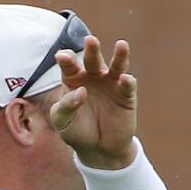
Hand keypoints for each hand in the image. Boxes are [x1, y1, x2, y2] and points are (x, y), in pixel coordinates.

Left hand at [48, 36, 137, 169]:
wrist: (97, 149)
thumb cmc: (76, 130)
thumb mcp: (63, 122)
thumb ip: (66, 106)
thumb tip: (81, 92)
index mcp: (73, 79)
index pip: (69, 65)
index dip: (66, 59)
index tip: (62, 56)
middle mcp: (93, 77)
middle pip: (92, 60)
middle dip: (92, 50)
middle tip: (90, 40)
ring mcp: (111, 84)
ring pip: (116, 66)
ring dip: (120, 56)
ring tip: (121, 45)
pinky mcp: (126, 96)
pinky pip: (128, 86)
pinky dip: (128, 82)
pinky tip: (125, 78)